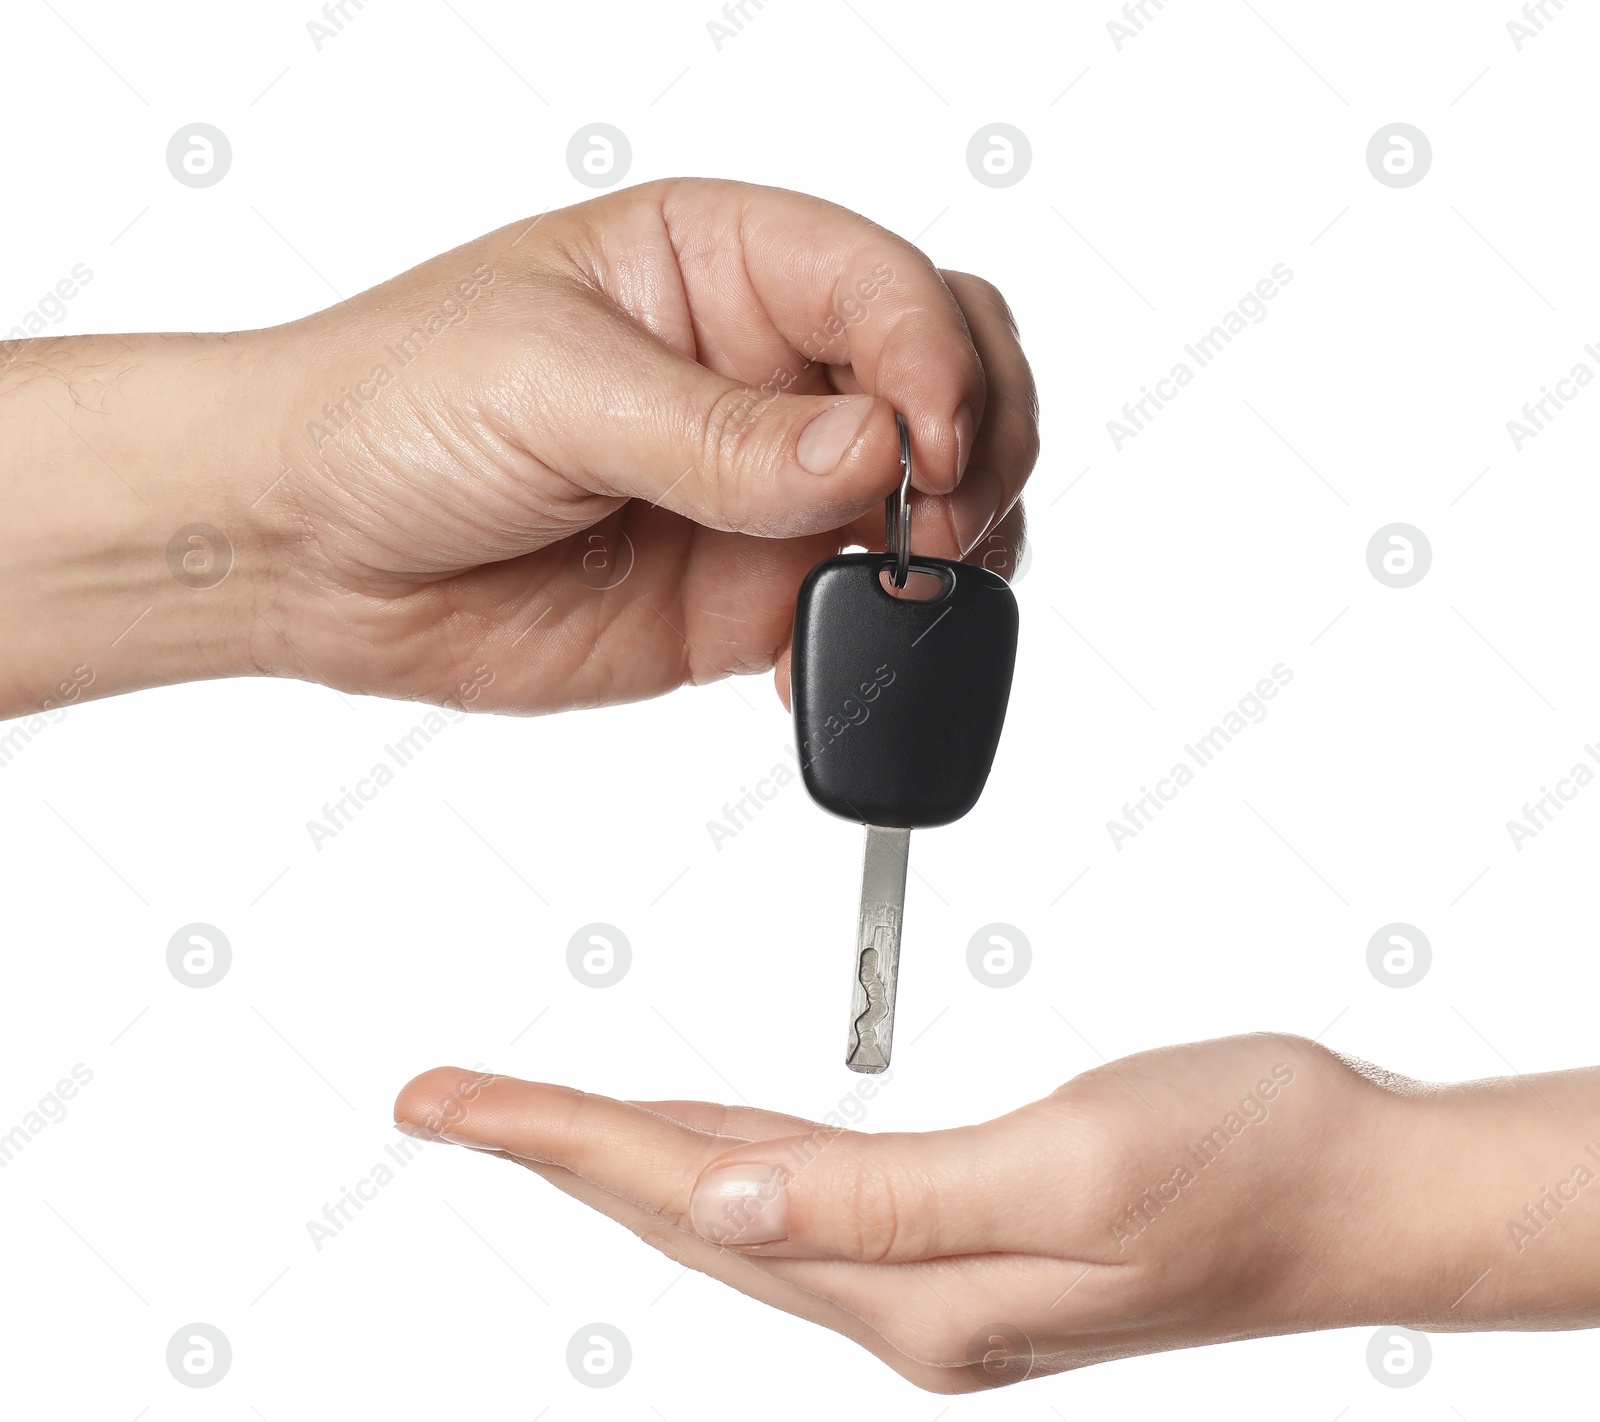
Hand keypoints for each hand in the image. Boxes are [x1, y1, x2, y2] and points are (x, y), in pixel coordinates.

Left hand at [0, 179, 1034, 717]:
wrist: (309, 551)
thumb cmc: (388, 408)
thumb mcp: (547, 384)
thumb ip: (716, 432)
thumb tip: (871, 451)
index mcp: (720, 264)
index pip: (887, 284)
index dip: (935, 359)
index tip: (925, 447)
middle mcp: (762, 371)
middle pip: (947, 375)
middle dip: (979, 441)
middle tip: (940, 519)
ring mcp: (764, 489)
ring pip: (931, 500)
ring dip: (957, 543)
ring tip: (907, 589)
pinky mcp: (746, 594)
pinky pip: (860, 611)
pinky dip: (887, 638)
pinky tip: (847, 655)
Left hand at [394, 1034, 1596, 1392]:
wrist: (1362, 1187)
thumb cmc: (1249, 1159)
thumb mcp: (1073, 1168)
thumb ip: (888, 1203)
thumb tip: (720, 1204)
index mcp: (913, 1289)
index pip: (686, 1195)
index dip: (555, 1140)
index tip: (445, 1101)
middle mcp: (906, 1297)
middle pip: (683, 1207)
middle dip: (555, 1148)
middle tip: (447, 1100)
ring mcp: (936, 1276)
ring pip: (733, 1203)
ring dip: (628, 1150)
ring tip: (535, 1115)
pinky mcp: (970, 1237)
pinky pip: (803, 1192)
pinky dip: (725, 1151)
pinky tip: (703, 1132)